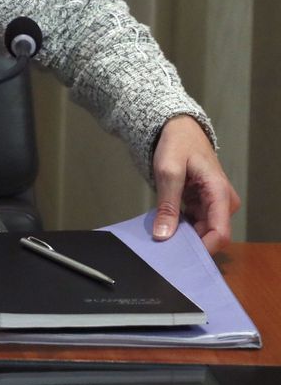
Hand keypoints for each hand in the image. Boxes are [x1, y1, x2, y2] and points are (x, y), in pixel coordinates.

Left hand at [152, 115, 241, 252]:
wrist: (179, 130)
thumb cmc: (176, 146)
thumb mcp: (168, 172)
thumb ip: (167, 205)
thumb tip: (163, 235)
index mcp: (220, 194)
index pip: (220, 233)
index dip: (202, 248)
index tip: (178, 255)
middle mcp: (223, 203)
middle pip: (211, 235)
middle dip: (189, 244)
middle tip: (163, 248)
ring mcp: (214, 204)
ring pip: (202, 232)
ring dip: (183, 236)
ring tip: (161, 237)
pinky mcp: (204, 205)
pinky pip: (195, 224)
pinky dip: (181, 227)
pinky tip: (165, 228)